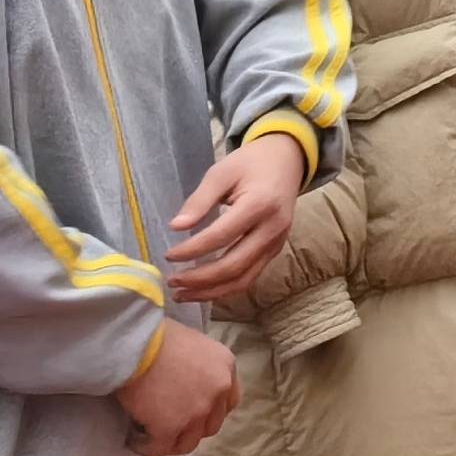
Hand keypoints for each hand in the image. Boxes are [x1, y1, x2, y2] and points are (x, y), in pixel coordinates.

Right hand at [117, 317, 238, 455]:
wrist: (135, 341)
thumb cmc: (157, 334)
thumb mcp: (193, 343)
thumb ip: (199, 366)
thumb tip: (186, 382)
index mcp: (226, 366)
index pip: (228, 401)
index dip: (210, 411)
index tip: (193, 413)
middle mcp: (218, 390)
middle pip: (211, 425)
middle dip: (192, 428)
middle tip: (170, 424)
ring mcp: (197, 411)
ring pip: (188, 442)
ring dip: (171, 442)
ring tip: (150, 436)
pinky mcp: (171, 426)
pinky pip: (160, 447)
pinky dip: (146, 447)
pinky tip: (133, 441)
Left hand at [163, 131, 308, 302]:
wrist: (287, 161)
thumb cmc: (251, 163)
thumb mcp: (222, 173)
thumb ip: (200, 200)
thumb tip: (176, 227)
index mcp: (260, 205)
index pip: (221, 236)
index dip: (192, 250)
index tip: (168, 255)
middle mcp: (272, 229)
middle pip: (234, 265)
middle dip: (199, 279)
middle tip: (172, 281)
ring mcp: (276, 243)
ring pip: (243, 280)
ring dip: (211, 292)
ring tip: (183, 294)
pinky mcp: (275, 251)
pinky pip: (250, 277)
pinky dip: (225, 288)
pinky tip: (204, 290)